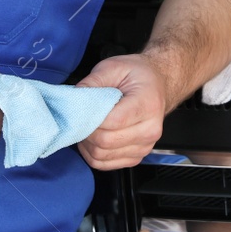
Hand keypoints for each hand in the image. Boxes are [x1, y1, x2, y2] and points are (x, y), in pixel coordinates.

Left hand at [75, 53, 168, 168]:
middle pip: (105, 141)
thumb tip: (72, 101)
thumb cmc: (137, 75)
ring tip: (87, 125)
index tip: (80, 109)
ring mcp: (145, 146)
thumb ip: (92, 83)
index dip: (90, 117)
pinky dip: (92, 154)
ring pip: (102, 156)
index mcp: (148, 104)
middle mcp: (150, 129)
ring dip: (87, 143)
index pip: (113, 121)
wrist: (158, 85)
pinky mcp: (137, 157)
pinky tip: (92, 138)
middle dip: (86, 130)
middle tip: (81, 117)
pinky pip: (105, 164)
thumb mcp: (113, 67)